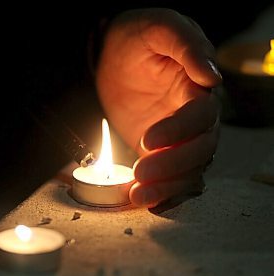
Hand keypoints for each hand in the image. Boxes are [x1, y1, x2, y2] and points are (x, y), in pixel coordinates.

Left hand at [95, 8, 221, 207]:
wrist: (111, 54)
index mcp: (197, 87)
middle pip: (200, 149)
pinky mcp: (161, 151)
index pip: (202, 115)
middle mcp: (194, 116)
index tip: (148, 138)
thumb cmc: (137, 37)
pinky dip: (161, 192)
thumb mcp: (159, 27)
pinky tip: (141, 199)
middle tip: (141, 171)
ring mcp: (179, 137)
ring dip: (167, 186)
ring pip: (189, 170)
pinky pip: (171, 177)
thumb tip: (212, 77)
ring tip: (137, 195)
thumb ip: (186, 46)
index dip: (180, 130)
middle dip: (173, 164)